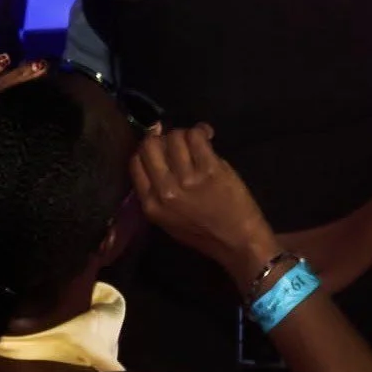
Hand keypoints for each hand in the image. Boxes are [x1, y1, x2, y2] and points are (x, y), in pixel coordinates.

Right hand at [130, 124, 276, 282]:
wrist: (236, 240)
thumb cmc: (202, 231)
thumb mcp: (168, 217)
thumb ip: (158, 187)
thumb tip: (157, 151)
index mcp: (151, 204)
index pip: (135, 162)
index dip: (148, 148)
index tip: (160, 146)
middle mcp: (165, 191)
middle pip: (150, 145)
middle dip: (163, 138)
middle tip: (178, 143)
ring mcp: (188, 179)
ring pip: (175, 137)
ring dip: (185, 134)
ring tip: (196, 141)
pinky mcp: (210, 169)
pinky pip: (197, 136)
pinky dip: (201, 131)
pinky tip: (208, 136)